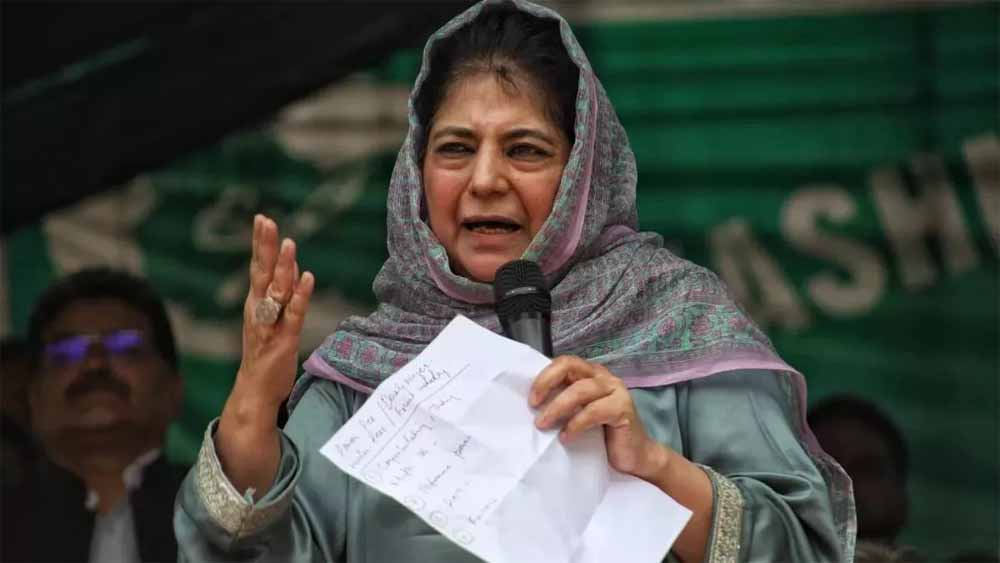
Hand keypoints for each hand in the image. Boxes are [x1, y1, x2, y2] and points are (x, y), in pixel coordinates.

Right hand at [232, 214, 314, 419]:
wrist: (255, 390)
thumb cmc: (265, 350)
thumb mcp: (269, 317)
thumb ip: (278, 292)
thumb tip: (290, 265)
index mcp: (255, 302)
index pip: (258, 266)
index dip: (260, 244)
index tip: (262, 219)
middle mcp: (259, 309)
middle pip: (262, 272)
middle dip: (265, 247)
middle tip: (266, 221)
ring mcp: (270, 325)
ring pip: (277, 291)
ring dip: (284, 267)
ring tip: (290, 243)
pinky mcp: (283, 340)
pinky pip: (293, 314)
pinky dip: (300, 295)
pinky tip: (307, 277)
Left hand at [529, 356, 671, 479]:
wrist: (635, 456)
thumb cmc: (602, 436)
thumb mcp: (578, 414)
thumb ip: (563, 402)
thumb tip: (533, 403)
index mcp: (591, 374)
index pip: (563, 362)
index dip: (544, 377)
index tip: (531, 399)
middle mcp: (603, 377)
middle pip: (570, 366)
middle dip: (546, 382)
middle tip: (534, 405)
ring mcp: (616, 390)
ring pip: (579, 389)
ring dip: (557, 407)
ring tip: (543, 424)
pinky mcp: (623, 408)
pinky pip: (594, 411)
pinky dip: (575, 424)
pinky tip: (566, 437)